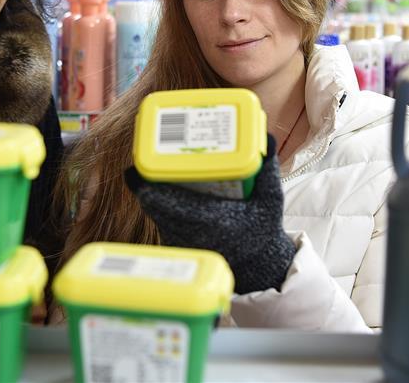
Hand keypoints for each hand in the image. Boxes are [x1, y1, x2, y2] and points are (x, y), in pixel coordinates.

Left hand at [124, 134, 295, 294]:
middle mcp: (190, 233)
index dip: (146, 184)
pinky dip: (159, 206)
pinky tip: (161, 190)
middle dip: (146, 182)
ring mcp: (182, 242)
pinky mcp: (179, 247)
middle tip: (145, 158)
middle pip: (153, 204)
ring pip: (154, 213)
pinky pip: (161, 222)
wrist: (257, 268)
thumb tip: (268, 141)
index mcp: (210, 220)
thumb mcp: (270, 202)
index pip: (167, 201)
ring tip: (150, 168)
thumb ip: (268, 172)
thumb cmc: (261, 232)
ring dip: (150, 193)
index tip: (137, 167)